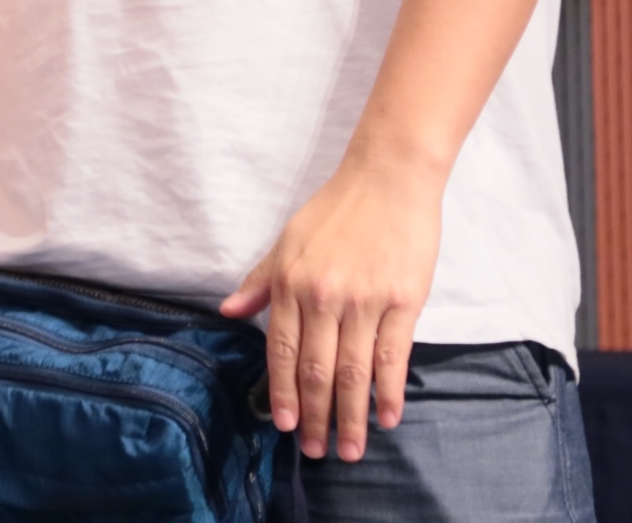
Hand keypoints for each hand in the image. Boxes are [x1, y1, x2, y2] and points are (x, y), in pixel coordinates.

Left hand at [220, 155, 443, 462]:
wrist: (387, 179)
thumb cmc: (336, 210)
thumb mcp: (287, 241)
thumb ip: (261, 281)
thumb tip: (228, 311)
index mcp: (291, 283)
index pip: (280, 350)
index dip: (282, 392)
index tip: (286, 426)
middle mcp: (323, 296)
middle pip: (316, 370)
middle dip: (316, 416)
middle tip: (318, 452)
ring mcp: (364, 301)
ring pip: (353, 372)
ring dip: (351, 416)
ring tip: (350, 449)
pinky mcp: (402, 301)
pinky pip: (392, 356)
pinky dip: (388, 392)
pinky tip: (385, 418)